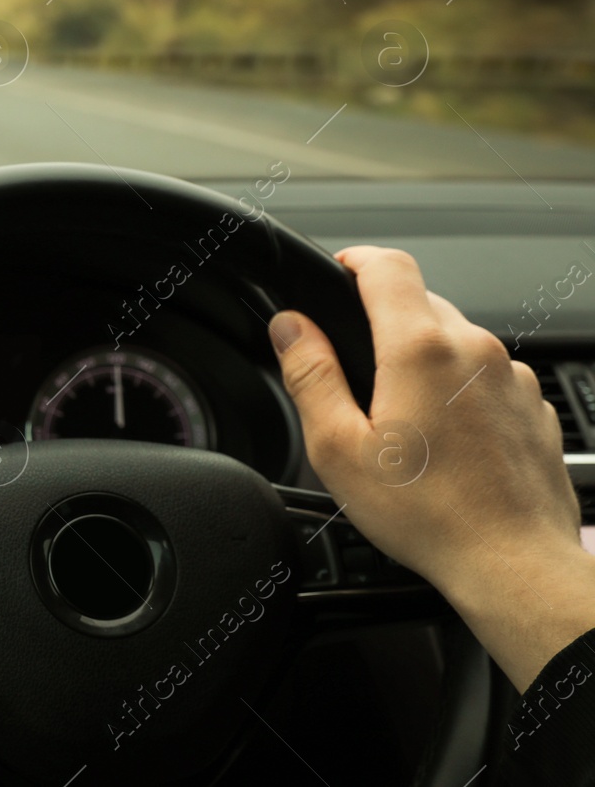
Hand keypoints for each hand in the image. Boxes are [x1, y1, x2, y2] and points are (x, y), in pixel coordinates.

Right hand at [271, 245, 594, 689]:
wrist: (513, 563)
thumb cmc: (429, 515)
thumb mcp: (339, 448)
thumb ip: (310, 375)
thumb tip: (291, 326)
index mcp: (420, 350)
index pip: (387, 267)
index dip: (355, 260)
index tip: (338, 271)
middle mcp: (474, 349)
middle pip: (420, 302)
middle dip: (384, 323)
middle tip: (357, 374)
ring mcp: (511, 376)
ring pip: (455, 340)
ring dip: (423, 360)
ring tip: (403, 420)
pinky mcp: (533, 405)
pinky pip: (487, 376)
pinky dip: (460, 391)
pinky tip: (444, 440)